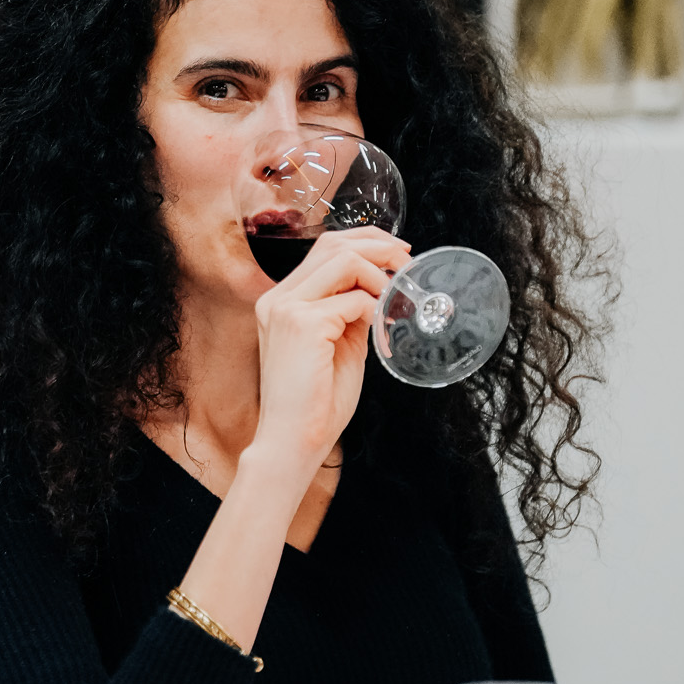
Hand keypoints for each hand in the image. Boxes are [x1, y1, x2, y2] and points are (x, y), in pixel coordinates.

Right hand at [249, 226, 412, 480]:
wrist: (293, 441)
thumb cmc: (315, 402)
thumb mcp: (337, 344)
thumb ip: (350, 313)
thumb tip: (380, 290)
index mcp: (281, 301)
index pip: (323, 249)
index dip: (364, 243)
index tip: (396, 254)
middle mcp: (277, 298)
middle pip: (332, 244)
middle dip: (378, 246)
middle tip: (406, 262)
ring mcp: (286, 309)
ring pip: (343, 260)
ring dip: (378, 275)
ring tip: (395, 299)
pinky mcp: (302, 325)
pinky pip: (353, 300)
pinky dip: (374, 310)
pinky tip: (379, 330)